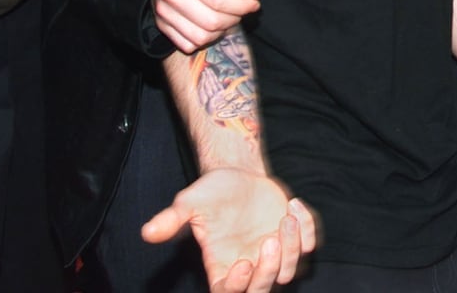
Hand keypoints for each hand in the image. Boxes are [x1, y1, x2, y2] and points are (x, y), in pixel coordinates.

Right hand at [142, 170, 316, 292]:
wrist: (237, 174)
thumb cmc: (212, 192)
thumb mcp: (190, 202)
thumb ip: (171, 220)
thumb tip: (147, 232)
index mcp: (222, 266)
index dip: (239, 286)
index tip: (243, 261)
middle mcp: (249, 266)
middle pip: (262, 290)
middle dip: (269, 271)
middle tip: (268, 240)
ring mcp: (273, 254)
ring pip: (289, 272)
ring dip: (291, 247)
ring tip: (285, 216)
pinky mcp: (292, 239)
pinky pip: (309, 247)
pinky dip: (307, 230)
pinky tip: (294, 205)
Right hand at [155, 0, 262, 52]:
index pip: (219, 1)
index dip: (243, 6)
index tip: (253, 2)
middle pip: (212, 22)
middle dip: (234, 19)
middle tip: (240, 9)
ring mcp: (163, 11)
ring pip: (201, 37)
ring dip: (221, 31)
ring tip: (227, 16)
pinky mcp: (161, 24)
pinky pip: (189, 45)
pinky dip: (205, 39)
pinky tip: (211, 24)